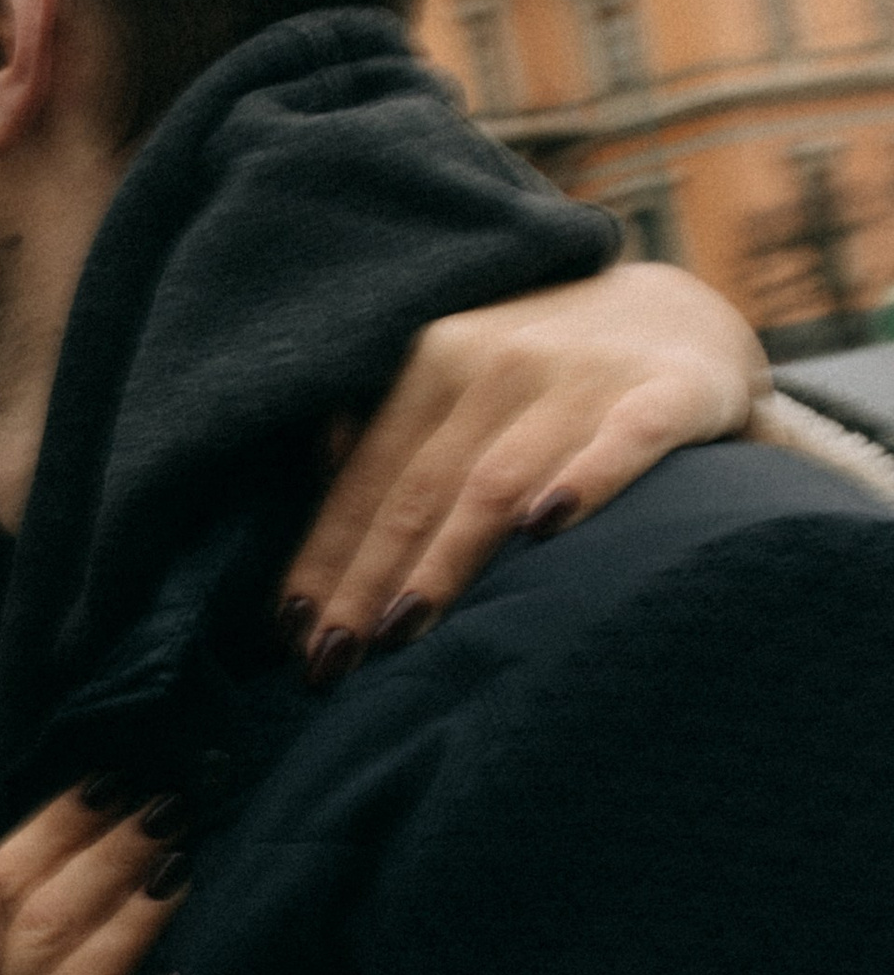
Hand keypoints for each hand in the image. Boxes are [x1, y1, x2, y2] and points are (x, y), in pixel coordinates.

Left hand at [280, 259, 765, 682]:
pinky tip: (546, 530)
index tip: (291, 629)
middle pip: (418, 489)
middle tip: (330, 659)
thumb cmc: (544, 375)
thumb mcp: (458, 374)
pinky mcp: (671, 392)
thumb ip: (393, 429)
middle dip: (366, 579)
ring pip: (498, 479)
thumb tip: (319, 481)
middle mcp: (501, 360)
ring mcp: (584, 376)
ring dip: (445, 558)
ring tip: (400, 627)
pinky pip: (624, 442)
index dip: (326, 554)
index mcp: (437, 358)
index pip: (368, 475)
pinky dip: (585, 480)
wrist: (683, 315)